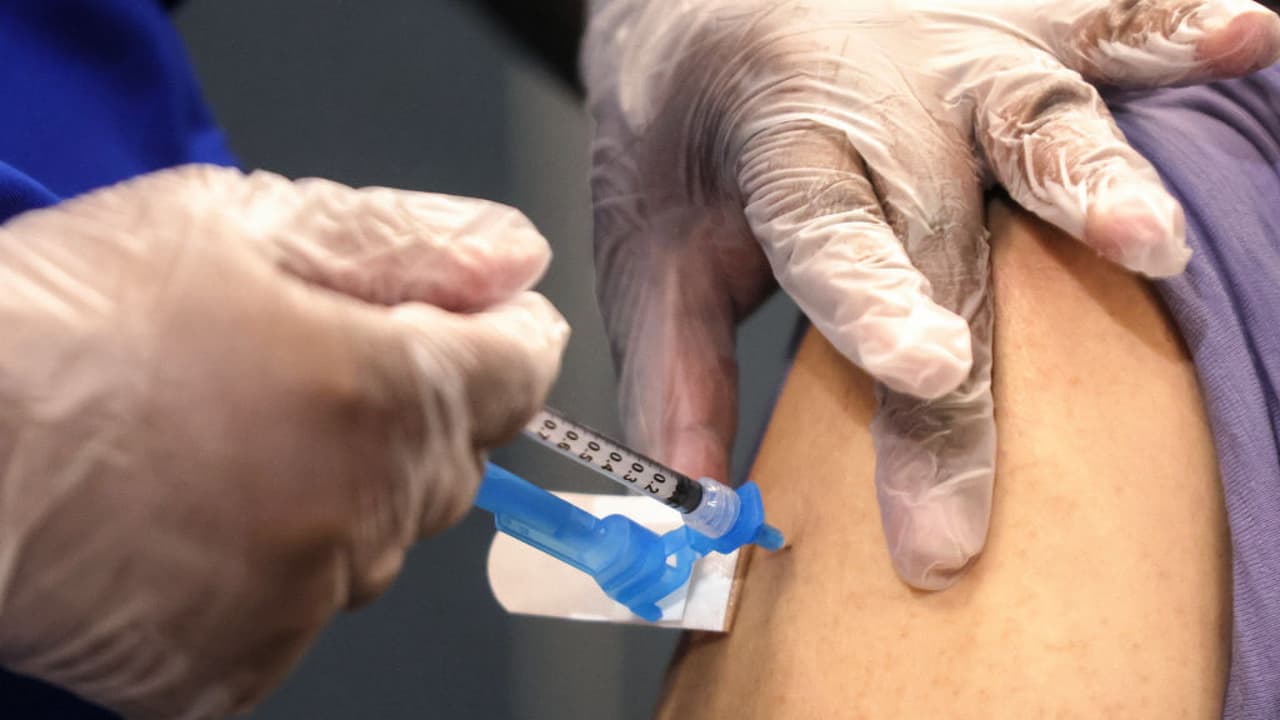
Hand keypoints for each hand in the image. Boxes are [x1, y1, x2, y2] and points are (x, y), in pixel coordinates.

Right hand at [0, 165, 568, 717]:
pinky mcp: (235, 670)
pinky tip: (191, 515)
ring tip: (218, 439)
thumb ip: (405, 242)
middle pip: (451, 459)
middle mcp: (363, 511)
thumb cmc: (58, 323)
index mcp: (383, 391)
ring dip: (337, 488)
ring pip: (377, 536)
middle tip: (297, 364)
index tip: (467, 318)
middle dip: (404, 407)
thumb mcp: (235, 225)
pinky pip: (302, 606)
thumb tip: (512, 259)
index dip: (500, 335)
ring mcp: (302, 601)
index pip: (520, 374)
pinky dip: (272, 561)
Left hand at [583, 0, 1279, 587]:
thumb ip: (675, 366)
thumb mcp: (650, 242)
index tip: (925, 371)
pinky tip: (1246, 39)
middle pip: (938, 237)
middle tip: (974, 498)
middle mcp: (877, 97)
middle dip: (971, 371)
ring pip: (1037, 117)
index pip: (827, 236)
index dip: (873, 306)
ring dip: (1094, 179)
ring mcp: (959, 50)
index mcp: (780, 142)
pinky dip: (1171, 29)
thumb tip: (703, 502)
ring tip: (1151, 243)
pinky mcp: (1019, 18)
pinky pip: (1102, 17)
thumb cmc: (685, 127)